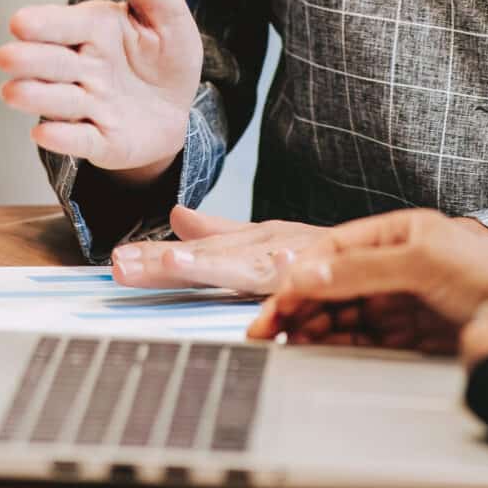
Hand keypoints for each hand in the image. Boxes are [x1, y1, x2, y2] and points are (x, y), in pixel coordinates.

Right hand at [0, 0, 200, 181]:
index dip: (44, 24)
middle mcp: (83, 67)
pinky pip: (81, 141)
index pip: (63, 24)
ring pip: (58, 102)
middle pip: (50, 63)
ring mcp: (89, 106)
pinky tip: (44, 133)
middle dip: (29, 60)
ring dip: (37, 98)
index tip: (21, 22)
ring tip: (13, 92)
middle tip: (8, 57)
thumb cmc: (164, 52)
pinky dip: (64, 138)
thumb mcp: (164, 10)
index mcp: (93, 29)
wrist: (176, 107)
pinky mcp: (100, 141)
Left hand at [108, 204, 327, 293]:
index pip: (191, 255)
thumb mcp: (261, 241)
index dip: (154, 260)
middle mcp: (262, 247)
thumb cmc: (312, 250)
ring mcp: (289, 257)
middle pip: (207, 258)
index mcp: (245, 245)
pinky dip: (297, 265)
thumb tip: (174, 217)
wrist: (372, 247)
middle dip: (166, 263)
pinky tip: (285, 263)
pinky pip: (309, 270)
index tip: (115, 263)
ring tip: (178, 261)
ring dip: (214, 261)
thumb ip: (218, 234)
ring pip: (247, 263)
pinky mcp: (321, 267)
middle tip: (123, 264)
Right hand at [250, 209, 487, 348]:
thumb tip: (310, 273)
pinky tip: (317, 351)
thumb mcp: (421, 261)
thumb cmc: (486, 274)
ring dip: (312, 327)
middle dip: (299, 304)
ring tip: (288, 342)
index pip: (337, 247)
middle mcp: (395, 265)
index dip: (305, 270)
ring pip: (342, 314)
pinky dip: (335, 345)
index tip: (281, 294)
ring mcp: (398, 301)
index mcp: (398, 233)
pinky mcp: (405, 334)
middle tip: (270, 328)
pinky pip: (360, 338)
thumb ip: (364, 268)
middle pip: (334, 284)